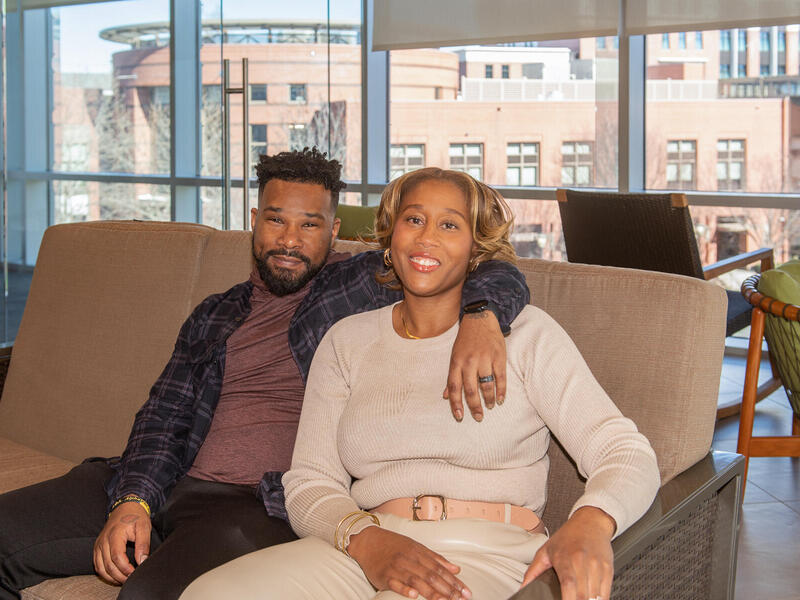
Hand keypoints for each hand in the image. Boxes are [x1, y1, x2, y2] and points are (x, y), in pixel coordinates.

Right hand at [93, 502, 150, 584]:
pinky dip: (105, 573)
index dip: (126, 568)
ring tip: (124, 579)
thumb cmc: (135, 516)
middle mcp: (103, 540)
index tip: (135, 573)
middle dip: (120, 576)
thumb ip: (143, 544)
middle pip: (108, 565)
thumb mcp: (144, 526)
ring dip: (112, 577)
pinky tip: (115, 576)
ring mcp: (99, 544)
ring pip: (101, 568)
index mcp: (115, 534)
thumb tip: (142, 561)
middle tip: (131, 579)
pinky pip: (97, 565)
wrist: (125, 507)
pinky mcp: (97, 547)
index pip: (117, 557)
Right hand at [347, 526, 470, 599]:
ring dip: (432, 592)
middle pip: (431, 575)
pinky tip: (414, 596)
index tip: (465, 591)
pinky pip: (396, 584)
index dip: (454, 581)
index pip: (440, 568)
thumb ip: (436, 559)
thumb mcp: (416, 547)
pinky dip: (405, 589)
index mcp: (419, 552)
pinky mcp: (384, 576)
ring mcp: (397, 568)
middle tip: (461, 599)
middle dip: (448, 588)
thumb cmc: (394, 545)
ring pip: (417, 580)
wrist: (368, 540)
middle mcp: (409, 560)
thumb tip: (456, 569)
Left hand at [444, 309, 506, 421]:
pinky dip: (501, 390)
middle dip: (474, 406)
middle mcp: (469, 362)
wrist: (480, 319)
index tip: (459, 416)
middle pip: (470, 390)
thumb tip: (445, 396)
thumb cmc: (465, 340)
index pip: (454, 387)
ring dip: (488, 399)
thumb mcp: (454, 356)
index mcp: (456, 362)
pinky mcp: (498, 357)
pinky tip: (500, 399)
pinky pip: (500, 378)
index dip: (456, 403)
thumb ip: (452, 376)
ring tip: (489, 406)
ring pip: (486, 385)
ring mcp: (485, 359)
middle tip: (478, 417)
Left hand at [521, 507, 615, 599]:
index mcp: (565, 558)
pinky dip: (599, 599)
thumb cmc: (568, 536)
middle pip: (583, 595)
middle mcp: (583, 562)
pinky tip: (590, 599)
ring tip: (578, 599)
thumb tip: (523, 587)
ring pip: (596, 596)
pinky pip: (606, 592)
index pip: (568, 584)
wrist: (591, 521)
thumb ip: (533, 571)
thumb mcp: (546, 550)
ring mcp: (597, 566)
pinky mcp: (608, 569)